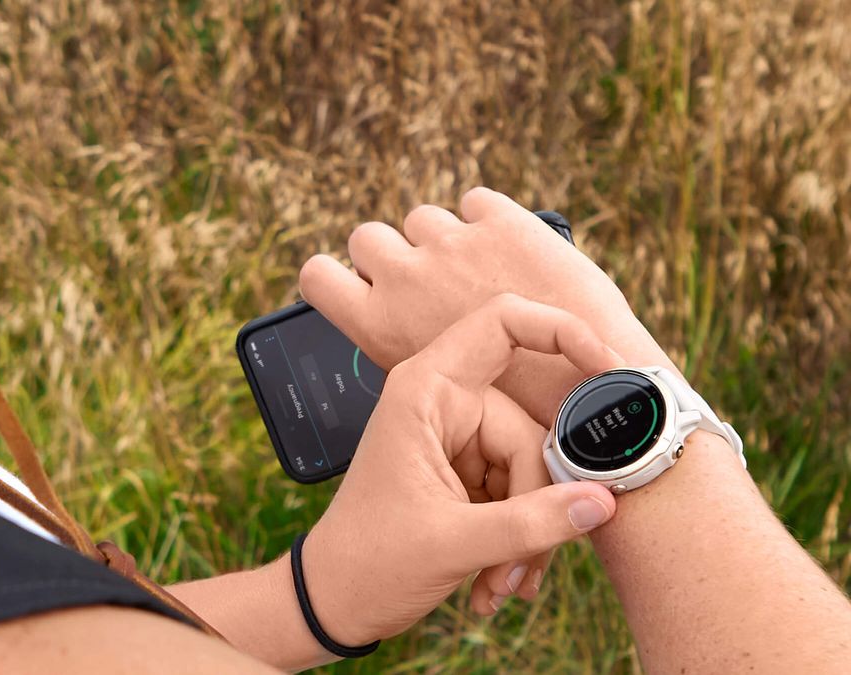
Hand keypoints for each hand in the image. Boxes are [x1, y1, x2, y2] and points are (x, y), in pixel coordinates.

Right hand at [298, 188, 676, 426]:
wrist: (590, 395)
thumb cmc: (514, 412)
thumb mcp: (434, 395)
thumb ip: (405, 350)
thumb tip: (397, 331)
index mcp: (379, 325)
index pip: (316, 275)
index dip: (333, 275)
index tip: (356, 282)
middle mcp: (405, 276)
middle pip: (367, 237)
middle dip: (391, 253)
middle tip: (424, 280)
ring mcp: (452, 244)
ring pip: (424, 219)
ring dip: (443, 238)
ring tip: (477, 272)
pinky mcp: (501, 221)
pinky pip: (477, 202)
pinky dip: (490, 221)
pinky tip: (510, 252)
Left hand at [301, 295, 621, 646]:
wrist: (335, 603)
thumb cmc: (368, 563)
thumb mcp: (455, 544)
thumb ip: (533, 522)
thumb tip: (602, 502)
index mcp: (425, 390)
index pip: (502, 325)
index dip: (561, 331)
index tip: (608, 366)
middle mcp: (443, 403)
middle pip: (531, 429)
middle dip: (535, 505)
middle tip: (517, 567)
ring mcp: (456, 437)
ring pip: (532, 468)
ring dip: (526, 533)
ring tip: (498, 583)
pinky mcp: (466, 470)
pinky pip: (520, 491)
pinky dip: (518, 539)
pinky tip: (496, 581)